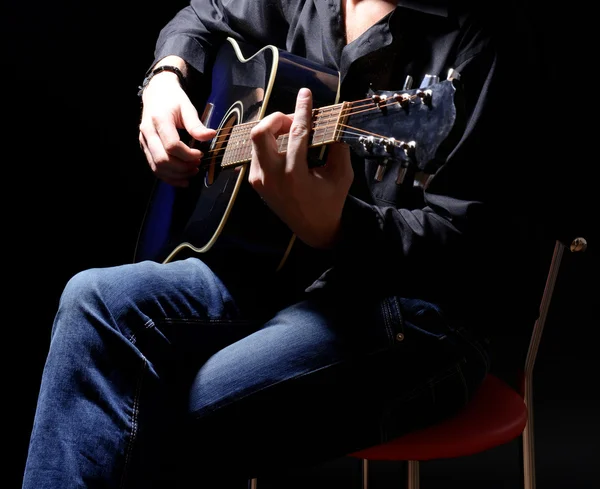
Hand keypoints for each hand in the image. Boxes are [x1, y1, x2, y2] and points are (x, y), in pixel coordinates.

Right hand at [138, 60, 215, 186]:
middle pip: (162, 159)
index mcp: (159, 120)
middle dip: (182, 168)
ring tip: (192, 173)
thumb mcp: (187, 107)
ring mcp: (144, 141)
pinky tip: (182, 179)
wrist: (156, 93)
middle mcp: (148, 132)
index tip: (201, 154)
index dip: (188, 155)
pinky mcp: (145, 148)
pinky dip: (168, 177)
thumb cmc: (173, 99)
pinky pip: (154, 168)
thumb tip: (210, 136)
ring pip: (157, 167)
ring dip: (176, 175)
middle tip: (198, 165)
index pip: (172, 145)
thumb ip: (196, 124)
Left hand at [248, 88, 353, 248]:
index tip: (305, 93)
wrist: (313, 228)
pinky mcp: (254, 181)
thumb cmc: (331, 201)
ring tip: (291, 132)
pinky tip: (284, 145)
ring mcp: (259, 180)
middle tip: (294, 120)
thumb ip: (338, 146)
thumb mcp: (342, 175)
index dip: (302, 110)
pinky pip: (256, 153)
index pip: (296, 134)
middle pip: (260, 133)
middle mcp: (271, 177)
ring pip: (256, 141)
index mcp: (294, 176)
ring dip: (273, 129)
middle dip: (277, 119)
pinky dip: (270, 143)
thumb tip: (335, 119)